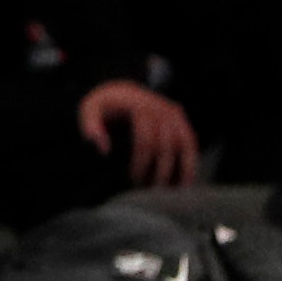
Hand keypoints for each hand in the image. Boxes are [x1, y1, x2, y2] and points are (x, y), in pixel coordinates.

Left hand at [77, 79, 198, 188]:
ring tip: (177, 191)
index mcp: (139, 106)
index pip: (145, 140)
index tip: (134, 179)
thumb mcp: (89, 110)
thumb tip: (104, 149)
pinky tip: (189, 180)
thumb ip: (91, 127)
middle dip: (160, 170)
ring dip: (183, 168)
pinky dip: (191, 160)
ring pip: (184, 143)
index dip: (141, 163)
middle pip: (165, 145)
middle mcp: (160, 108)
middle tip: (151, 190)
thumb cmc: (104, 106)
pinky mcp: (180, 119)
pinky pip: (190, 141)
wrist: (121, 90)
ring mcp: (173, 113)